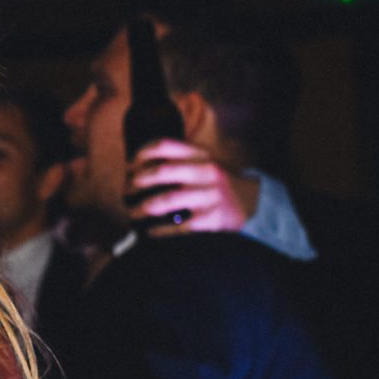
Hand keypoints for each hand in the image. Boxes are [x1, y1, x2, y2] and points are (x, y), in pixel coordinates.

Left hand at [127, 140, 259, 236]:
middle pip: (162, 171)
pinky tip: (150, 233)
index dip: (141, 154)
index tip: (129, 166)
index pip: (165, 145)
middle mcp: (206, 171)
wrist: (251, 205)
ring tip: (132, 213)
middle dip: (137, 182)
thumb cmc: (214, 185)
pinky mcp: (212, 219)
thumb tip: (134, 172)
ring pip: (166, 199)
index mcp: (201, 155)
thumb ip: (178, 161)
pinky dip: (159, 231)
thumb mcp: (203, 165)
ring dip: (142, 208)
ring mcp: (210, 195)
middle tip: (127, 192)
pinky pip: (178, 226)